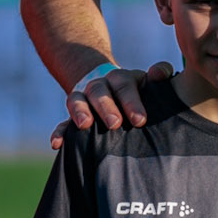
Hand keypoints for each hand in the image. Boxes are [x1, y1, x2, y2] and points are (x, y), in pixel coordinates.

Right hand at [49, 61, 174, 148]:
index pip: (124, 85)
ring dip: (79, 112)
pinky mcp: (73, 116)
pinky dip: (59, 132)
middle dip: (106, 107)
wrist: (109, 87)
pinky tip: (56, 144)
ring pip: (76, 100)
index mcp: (119, 79)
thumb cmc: (136, 91)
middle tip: (115, 124)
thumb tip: (160, 74)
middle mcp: (99, 86)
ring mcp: (83, 99)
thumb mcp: (147, 81)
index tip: (140, 120)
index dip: (131, 101)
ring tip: (84, 125)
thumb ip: (159, 73)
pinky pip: (63, 123)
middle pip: (99, 92)